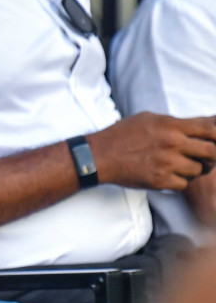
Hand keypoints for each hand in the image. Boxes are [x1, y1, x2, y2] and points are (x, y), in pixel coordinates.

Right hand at [86, 113, 215, 190]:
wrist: (99, 155)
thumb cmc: (123, 135)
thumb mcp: (150, 119)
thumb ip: (178, 121)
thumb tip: (206, 122)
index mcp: (171, 126)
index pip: (210, 129)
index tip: (214, 140)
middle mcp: (172, 143)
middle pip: (212, 152)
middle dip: (212, 156)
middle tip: (205, 158)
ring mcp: (167, 163)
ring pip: (199, 170)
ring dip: (194, 170)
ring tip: (181, 166)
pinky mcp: (160, 180)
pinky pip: (184, 184)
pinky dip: (179, 181)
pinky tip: (169, 175)